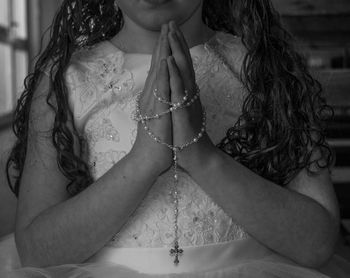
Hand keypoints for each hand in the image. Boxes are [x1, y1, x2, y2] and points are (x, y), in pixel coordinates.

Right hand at [130, 24, 172, 174]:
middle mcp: (152, 95)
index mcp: (154, 96)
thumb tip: (160, 92)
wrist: (150, 158)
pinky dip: (163, 74)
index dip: (163, 51)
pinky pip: (161, 90)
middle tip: (167, 24)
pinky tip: (165, 60)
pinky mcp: (158, 111)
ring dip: (162, 52)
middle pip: (158, 65)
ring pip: (158, 73)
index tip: (168, 34)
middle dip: (163, 43)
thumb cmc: (157, 139)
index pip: (159, 69)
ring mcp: (154, 102)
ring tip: (166, 33)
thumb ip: (159, 102)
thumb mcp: (159, 115)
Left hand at [167, 21, 216, 169]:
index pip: (181, 66)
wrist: (196, 156)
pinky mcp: (182, 113)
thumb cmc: (186, 135)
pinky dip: (174, 76)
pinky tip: (170, 63)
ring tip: (172, 34)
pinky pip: (178, 92)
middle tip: (172, 23)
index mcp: (186, 93)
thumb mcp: (183, 112)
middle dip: (177, 42)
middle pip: (183, 64)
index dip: (177, 48)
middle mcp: (188, 94)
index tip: (171, 31)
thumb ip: (182, 97)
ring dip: (176, 52)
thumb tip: (180, 86)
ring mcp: (186, 102)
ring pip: (182, 73)